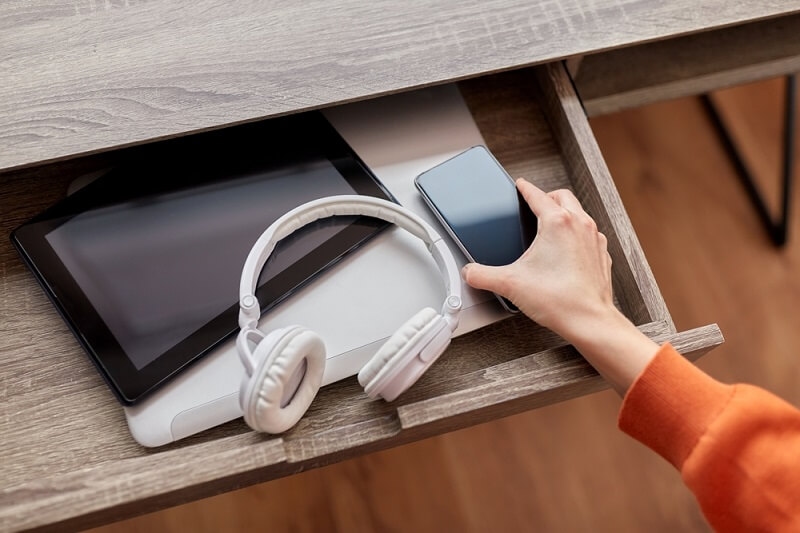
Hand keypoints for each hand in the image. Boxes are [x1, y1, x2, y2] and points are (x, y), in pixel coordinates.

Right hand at [461, 179, 658, 394]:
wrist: (589, 321)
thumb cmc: (559, 301)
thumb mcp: (510, 284)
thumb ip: (482, 275)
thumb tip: (469, 272)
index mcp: (557, 223)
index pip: (537, 194)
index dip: (524, 188)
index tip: (520, 185)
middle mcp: (579, 225)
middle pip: (562, 196)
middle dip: (547, 196)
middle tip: (534, 203)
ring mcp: (594, 239)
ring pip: (579, 212)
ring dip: (564, 212)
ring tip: (550, 224)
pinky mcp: (601, 254)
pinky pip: (589, 233)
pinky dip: (577, 233)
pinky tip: (567, 248)